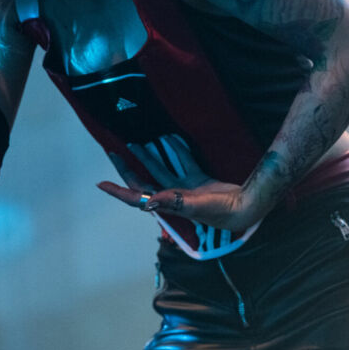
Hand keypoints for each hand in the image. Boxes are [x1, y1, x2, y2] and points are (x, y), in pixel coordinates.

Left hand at [97, 135, 264, 231]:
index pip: (136, 198)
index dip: (118, 191)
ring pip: (161, 170)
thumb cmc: (222, 211)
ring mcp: (185, 190)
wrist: (247, 207)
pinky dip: (176, 151)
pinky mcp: (198, 182)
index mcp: (168, 205)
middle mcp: (172, 198)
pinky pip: (183, 164)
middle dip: (128, 168)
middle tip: (114, 151)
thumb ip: (174, 202)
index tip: (101, 183)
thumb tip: (148, 202)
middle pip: (144, 181)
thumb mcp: (197, 205)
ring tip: (135, 142)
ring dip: (149, 157)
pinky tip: (170, 138)